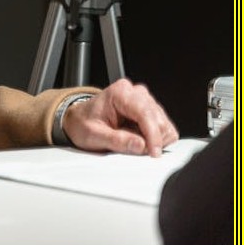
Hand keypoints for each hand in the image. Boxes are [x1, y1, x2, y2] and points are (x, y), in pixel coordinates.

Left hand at [62, 78, 178, 156]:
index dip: (152, 135)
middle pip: (159, 120)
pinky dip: (155, 139)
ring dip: (154, 140)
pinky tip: (138, 138)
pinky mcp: (150, 111)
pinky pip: (164, 129)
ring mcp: (145, 100)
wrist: (79, 120)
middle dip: (152, 140)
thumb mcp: (93, 136)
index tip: (153, 152)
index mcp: (120, 93)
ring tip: (131, 141)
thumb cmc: (83, 124)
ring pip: (164, 125)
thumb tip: (140, 145)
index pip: (145, 113)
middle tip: (134, 150)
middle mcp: (135, 92)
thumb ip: (117, 140)